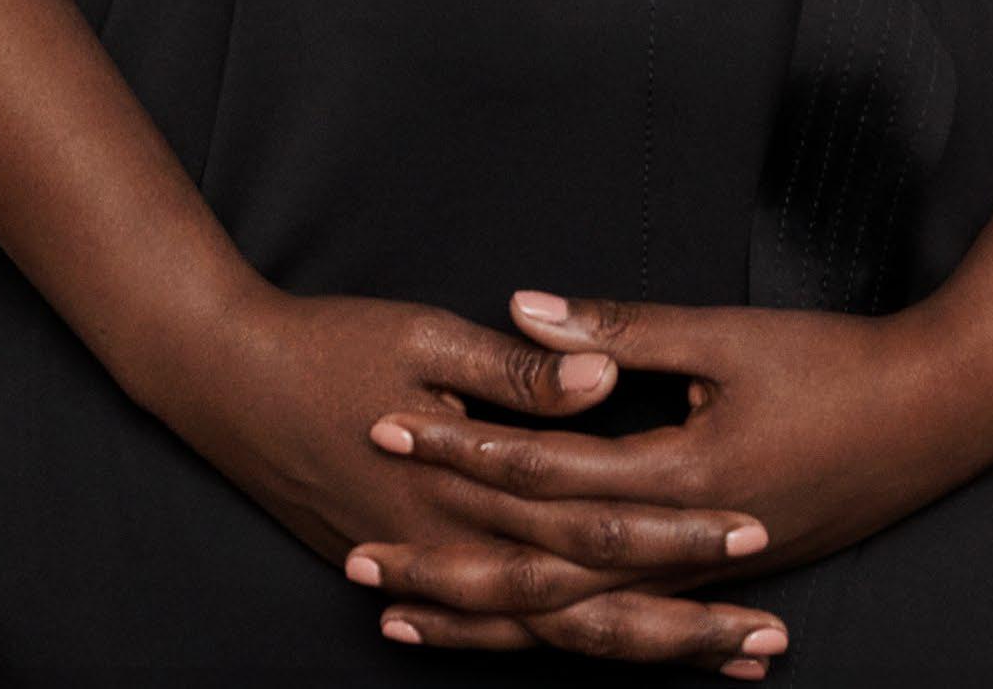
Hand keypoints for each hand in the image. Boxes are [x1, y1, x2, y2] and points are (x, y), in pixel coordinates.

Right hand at [147, 280, 787, 665]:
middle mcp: (454, 547)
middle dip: (684, 628)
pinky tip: (605, 652)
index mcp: (470, 485)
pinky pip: (494, 632)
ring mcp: (427, 570)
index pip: (598, 528)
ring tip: (723, 663)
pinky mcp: (405, 573)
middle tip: (770, 644)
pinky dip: (555, 648)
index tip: (758, 538)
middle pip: (588, 609)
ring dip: (639, 650)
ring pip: (549, 636)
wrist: (223, 382)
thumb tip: (601, 383)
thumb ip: (516, 374)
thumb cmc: (327, 343)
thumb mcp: (424, 336)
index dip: (679, 539)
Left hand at [339, 283, 985, 666]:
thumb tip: (527, 311)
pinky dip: (557, 631)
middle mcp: (683, 547)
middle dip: (447, 569)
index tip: (391, 427)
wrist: (940, 417)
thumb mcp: (729, 337)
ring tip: (406, 620)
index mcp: (679, 479)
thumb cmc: (837, 365)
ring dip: (487, 618)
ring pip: (574, 618)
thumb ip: (625, 333)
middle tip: (359, 561)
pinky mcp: (720, 580)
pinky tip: (512, 635)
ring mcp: (703, 576)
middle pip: (541, 573)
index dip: (464, 451)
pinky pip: (620, 623)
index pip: (545, 474)